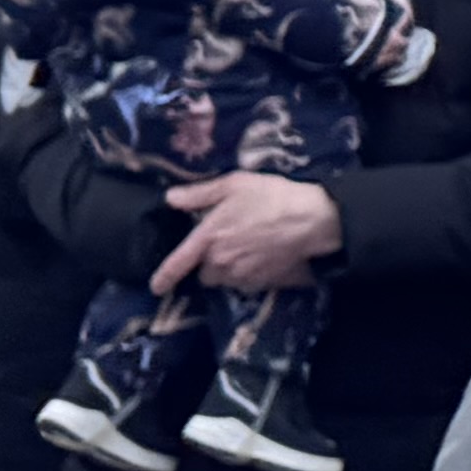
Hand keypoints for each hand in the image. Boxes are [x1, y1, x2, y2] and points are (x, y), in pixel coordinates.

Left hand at [155, 173, 344, 294]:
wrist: (313, 220)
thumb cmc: (273, 197)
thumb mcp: (235, 184)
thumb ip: (200, 194)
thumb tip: (171, 199)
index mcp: (209, 238)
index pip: (178, 263)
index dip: (164, 276)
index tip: (156, 286)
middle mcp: (221, 262)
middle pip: (205, 275)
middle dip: (211, 264)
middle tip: (226, 245)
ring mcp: (242, 276)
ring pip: (226, 280)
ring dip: (229, 270)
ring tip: (248, 251)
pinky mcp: (263, 284)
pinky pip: (247, 284)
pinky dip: (250, 275)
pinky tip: (264, 258)